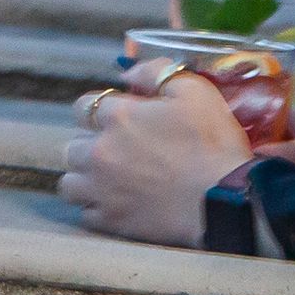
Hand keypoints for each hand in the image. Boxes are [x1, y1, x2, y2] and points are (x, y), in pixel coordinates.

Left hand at [58, 67, 251, 246]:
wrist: (225, 200)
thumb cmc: (213, 144)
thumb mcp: (194, 91)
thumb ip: (155, 73)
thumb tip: (127, 74)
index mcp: (118, 117)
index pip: (83, 107)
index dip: (100, 112)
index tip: (120, 120)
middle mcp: (100, 152)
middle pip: (72, 146)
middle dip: (91, 145)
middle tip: (119, 152)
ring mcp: (101, 189)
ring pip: (70, 183)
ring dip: (85, 179)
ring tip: (110, 180)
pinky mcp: (111, 221)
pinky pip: (86, 214)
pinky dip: (97, 208)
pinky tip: (118, 204)